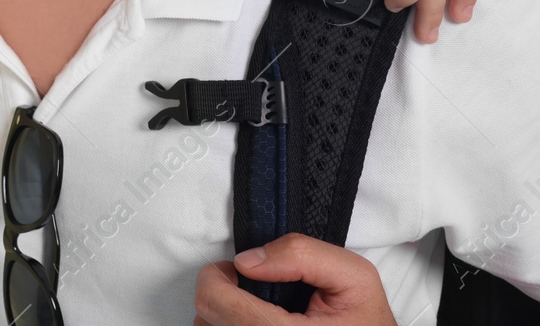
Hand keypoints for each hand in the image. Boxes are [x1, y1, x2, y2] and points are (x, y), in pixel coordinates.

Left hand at [194, 235, 395, 324]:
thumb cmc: (368, 320)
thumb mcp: (354, 276)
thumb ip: (300, 255)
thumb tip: (247, 262)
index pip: (217, 303)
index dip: (217, 277)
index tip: (237, 270)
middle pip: (207, 318)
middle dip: (221, 292)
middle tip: (248, 286)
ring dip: (223, 314)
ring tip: (255, 307)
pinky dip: (230, 325)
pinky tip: (253, 321)